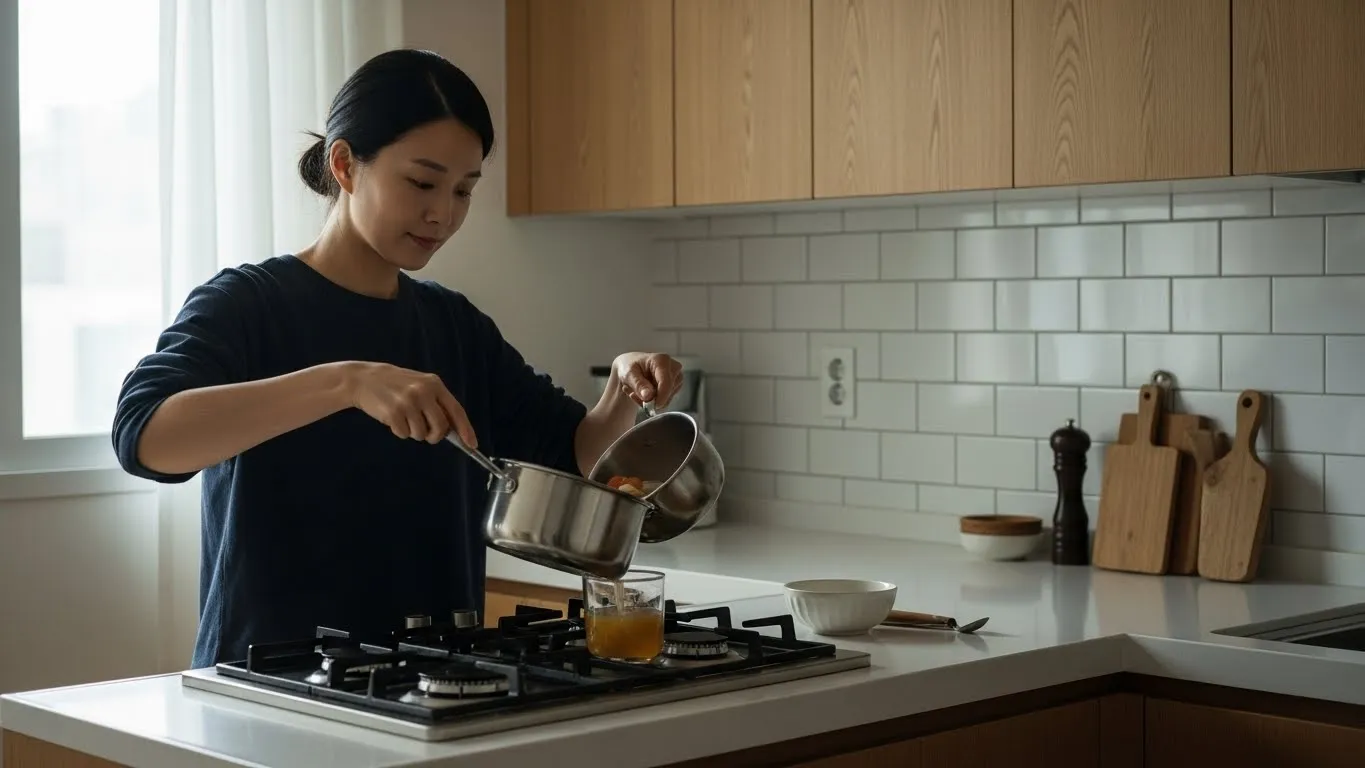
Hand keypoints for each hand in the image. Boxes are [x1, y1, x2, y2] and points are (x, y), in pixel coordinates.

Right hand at [342, 362, 477, 446]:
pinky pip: (404, 435)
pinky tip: (393, 417)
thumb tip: (455, 430)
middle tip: (424, 432)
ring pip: (421, 434)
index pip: (456, 410)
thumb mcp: (420, 386)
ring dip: (413, 432)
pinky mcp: (393, 413)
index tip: (472, 444)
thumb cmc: (397, 386)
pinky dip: (399, 431)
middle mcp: (423, 392)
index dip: (465, 429)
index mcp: (434, 384)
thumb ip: (437, 403)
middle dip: (434, 436)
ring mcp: (408, 402)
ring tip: (404, 417)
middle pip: (441, 428)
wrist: (364, 379)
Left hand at [612, 352, 683, 409]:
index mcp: (661, 360)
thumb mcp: (628, 374)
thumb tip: (648, 396)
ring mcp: (676, 376)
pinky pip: (667, 400)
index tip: (651, 406)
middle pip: (668, 391)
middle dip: (652, 399)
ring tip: (636, 393)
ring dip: (651, 401)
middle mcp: (673, 367)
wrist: (632, 365)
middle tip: (634, 396)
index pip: (666, 381)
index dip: (661, 396)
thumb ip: (638, 384)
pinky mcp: (676, 385)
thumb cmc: (630, 366)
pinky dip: (655, 401)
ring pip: (668, 398)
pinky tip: (645, 393)